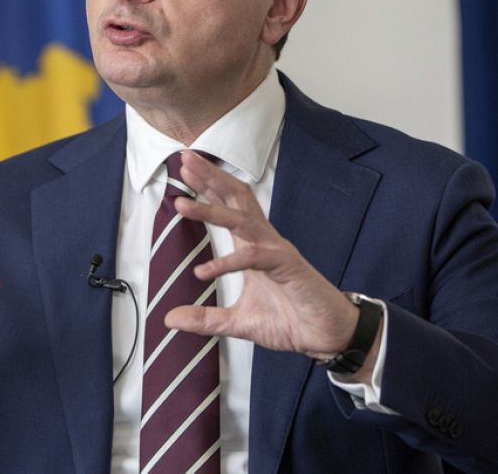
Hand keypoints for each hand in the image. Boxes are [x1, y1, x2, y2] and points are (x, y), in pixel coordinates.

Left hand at [164, 151, 366, 365]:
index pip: (229, 206)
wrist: (328, 336)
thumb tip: (170, 318)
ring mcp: (277, 252)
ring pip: (241, 221)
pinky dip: (228, 262)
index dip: (208, 187)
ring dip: (210, 210)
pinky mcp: (288, 268)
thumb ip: (205, 318)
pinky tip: (204, 271)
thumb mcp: (238, 322)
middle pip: (236, 199)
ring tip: (181, 204)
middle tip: (184, 161)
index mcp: (253, 246)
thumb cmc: (291, 321)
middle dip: (210, 179)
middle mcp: (264, 242)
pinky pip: (255, 257)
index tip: (184, 171)